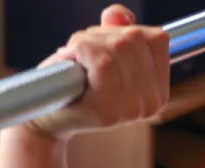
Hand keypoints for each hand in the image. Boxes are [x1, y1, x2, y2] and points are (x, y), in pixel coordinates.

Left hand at [25, 5, 170, 140]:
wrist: (45, 115)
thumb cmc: (72, 80)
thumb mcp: (101, 48)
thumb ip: (117, 28)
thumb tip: (117, 14)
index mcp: (159, 89)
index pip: (157, 39)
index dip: (124, 30)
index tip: (101, 46)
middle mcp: (152, 102)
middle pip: (134, 39)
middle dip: (101, 34)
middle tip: (80, 52)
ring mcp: (133, 110)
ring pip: (117, 47)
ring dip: (87, 42)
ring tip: (74, 58)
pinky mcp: (109, 112)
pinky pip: (102, 62)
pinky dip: (81, 51)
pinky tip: (71, 63)